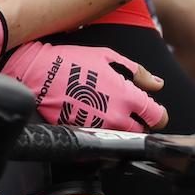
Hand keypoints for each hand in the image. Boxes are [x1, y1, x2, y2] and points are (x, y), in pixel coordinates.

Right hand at [3, 41, 167, 131]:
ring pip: (121, 137)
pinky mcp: (82, 134)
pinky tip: (90, 114)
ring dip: (120, 126)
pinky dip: (100, 129)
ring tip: (105, 108)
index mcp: (127, 97)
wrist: (37, 73)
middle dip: (139, 122)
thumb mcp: (108, 57)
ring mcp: (98, 128)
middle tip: (127, 108)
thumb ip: (138, 73)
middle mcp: (115, 117)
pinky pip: (99, 137)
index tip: (151, 110)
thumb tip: (157, 85)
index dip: (157, 114)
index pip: (157, 117)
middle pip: (141, 132)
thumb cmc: (72, 61)